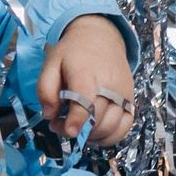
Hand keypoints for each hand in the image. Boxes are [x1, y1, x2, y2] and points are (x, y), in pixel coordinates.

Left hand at [38, 13, 135, 150]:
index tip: (68, 130)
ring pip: (111, 129)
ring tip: (76, 126)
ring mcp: (123, 95)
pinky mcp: (131, 101)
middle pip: (97, 120)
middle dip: (75, 130)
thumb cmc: (73, 53)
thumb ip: (45, 89)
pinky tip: (93, 132)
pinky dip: (108, 137)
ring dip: (90, 136)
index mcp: (86, 73)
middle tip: (58, 124)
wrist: (101, 38)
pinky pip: (124, 128)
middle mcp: (109, 86)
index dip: (77, 121)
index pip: (85, 102)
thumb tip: (49, 115)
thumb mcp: (51, 63)